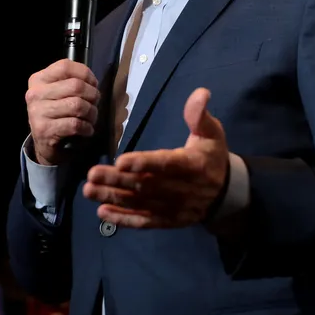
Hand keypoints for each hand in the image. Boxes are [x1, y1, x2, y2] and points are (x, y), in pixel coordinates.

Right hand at [25, 60, 99, 165]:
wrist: (44, 144)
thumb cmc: (56, 114)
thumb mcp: (58, 93)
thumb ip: (70, 81)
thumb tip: (92, 81)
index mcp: (38, 79)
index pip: (65, 66)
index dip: (85, 73)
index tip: (93, 84)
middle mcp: (35, 93)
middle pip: (76, 86)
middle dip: (93, 95)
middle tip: (95, 103)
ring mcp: (37, 112)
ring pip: (77, 105)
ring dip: (92, 113)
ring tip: (92, 117)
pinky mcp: (44, 130)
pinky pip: (75, 124)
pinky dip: (87, 127)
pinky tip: (87, 129)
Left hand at [82, 88, 227, 228]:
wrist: (226, 193)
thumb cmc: (211, 156)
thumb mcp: (212, 132)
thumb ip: (200, 115)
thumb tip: (201, 93)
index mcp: (193, 165)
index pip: (167, 164)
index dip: (144, 163)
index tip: (121, 160)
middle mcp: (183, 189)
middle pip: (146, 185)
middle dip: (117, 180)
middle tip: (91, 174)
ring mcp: (174, 208)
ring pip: (141, 203)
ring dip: (114, 197)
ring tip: (89, 191)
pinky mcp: (168, 220)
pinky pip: (144, 221)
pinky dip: (124, 219)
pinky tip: (103, 212)